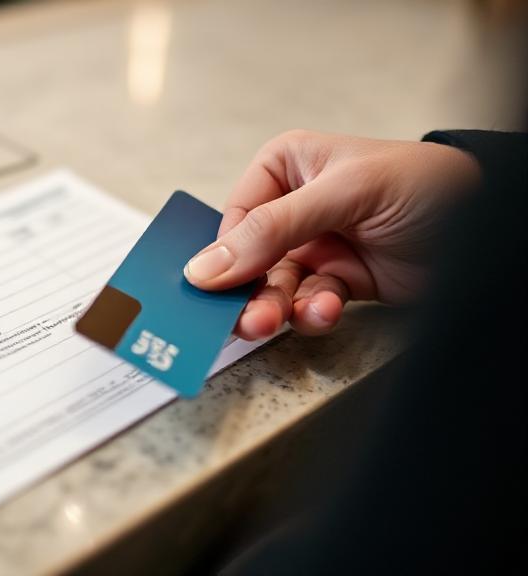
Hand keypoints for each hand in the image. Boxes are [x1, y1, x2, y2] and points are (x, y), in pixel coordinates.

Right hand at [184, 130, 479, 339]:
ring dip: (277, 308)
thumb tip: (205, 267)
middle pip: (250, 258)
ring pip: (275, 287)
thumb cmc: (425, 186)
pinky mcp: (343, 281)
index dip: (225, 253)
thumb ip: (273, 230)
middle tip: (248, 320)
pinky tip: (329, 309)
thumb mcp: (344, 193)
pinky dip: (315, 312)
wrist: (493, 226)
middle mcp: (298, 207)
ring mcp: (319, 246)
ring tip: (280, 321)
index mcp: (289, 167)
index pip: (237, 216)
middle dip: (249, 291)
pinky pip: (309, 303)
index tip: (215, 286)